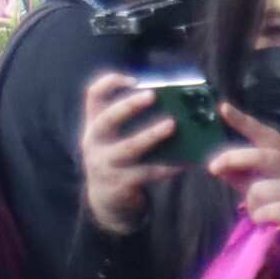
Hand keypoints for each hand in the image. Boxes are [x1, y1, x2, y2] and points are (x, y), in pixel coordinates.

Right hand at [77, 73, 177, 235]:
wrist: (107, 200)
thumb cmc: (121, 159)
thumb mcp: (116, 138)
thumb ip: (131, 120)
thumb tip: (173, 102)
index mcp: (95, 124)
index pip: (93, 96)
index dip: (110, 83)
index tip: (133, 78)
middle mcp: (95, 142)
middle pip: (107, 119)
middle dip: (129, 106)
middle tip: (153, 95)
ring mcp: (105, 164)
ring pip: (129, 148)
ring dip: (151, 135)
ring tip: (172, 124)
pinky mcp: (121, 183)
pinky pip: (147, 173)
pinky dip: (168, 167)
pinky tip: (186, 161)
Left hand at [207, 108, 279, 236]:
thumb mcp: (260, 183)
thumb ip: (239, 173)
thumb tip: (216, 165)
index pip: (265, 134)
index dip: (244, 122)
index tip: (223, 108)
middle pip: (261, 156)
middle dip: (234, 159)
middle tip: (213, 168)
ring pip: (259, 189)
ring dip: (252, 203)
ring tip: (261, 212)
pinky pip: (266, 211)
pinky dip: (260, 217)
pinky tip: (268, 222)